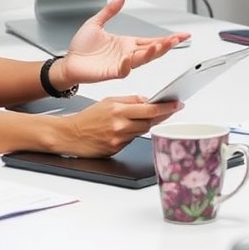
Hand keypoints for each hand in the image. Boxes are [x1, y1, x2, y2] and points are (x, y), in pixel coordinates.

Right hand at [56, 95, 180, 156]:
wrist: (70, 135)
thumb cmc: (88, 118)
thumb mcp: (108, 101)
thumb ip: (129, 100)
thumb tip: (148, 100)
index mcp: (118, 110)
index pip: (149, 108)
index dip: (166, 107)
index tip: (178, 104)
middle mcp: (120, 125)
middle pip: (150, 121)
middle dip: (164, 115)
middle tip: (174, 109)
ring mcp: (119, 139)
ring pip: (143, 131)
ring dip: (150, 123)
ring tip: (154, 116)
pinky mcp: (116, 149)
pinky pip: (133, 140)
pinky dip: (135, 133)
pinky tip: (132, 128)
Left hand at [58, 0, 190, 84]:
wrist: (68, 62)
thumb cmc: (81, 47)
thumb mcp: (96, 23)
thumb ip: (110, 11)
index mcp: (127, 43)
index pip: (152, 40)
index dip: (167, 38)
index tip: (182, 35)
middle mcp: (128, 54)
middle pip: (153, 50)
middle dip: (167, 45)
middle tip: (179, 39)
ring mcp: (121, 64)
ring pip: (142, 59)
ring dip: (153, 53)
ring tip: (162, 45)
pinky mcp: (112, 72)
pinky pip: (123, 69)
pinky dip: (127, 64)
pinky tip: (129, 57)